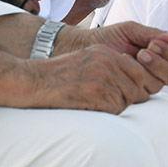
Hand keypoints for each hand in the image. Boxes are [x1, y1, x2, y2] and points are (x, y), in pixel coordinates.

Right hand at [25, 44, 151, 113]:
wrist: (30, 80)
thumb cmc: (55, 75)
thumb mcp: (84, 59)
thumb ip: (108, 65)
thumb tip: (131, 79)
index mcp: (105, 52)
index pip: (137, 72)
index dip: (133, 86)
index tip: (122, 94)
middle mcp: (107, 62)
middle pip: (135, 87)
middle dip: (127, 99)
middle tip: (109, 104)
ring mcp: (102, 77)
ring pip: (126, 100)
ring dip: (115, 108)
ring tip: (96, 106)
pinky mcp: (95, 93)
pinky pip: (115, 109)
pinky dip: (106, 114)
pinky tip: (90, 110)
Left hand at [65, 22, 167, 90]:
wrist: (85, 48)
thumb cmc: (109, 37)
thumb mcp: (131, 31)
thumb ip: (154, 34)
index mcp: (162, 54)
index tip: (153, 44)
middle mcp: (157, 71)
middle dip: (158, 64)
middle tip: (141, 53)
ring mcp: (145, 85)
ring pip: (158, 86)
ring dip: (144, 72)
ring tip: (126, 59)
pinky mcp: (132, 95)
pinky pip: (142, 94)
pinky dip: (131, 82)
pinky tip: (119, 70)